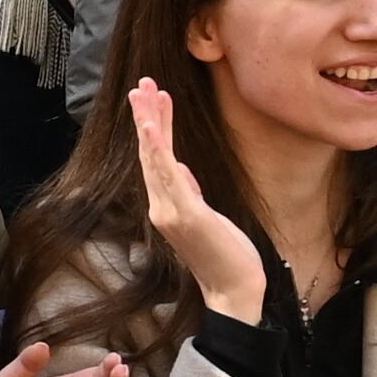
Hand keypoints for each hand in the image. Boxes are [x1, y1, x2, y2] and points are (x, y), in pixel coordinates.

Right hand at [129, 80, 264, 326]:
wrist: (234, 293)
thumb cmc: (226, 258)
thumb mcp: (209, 217)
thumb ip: (191, 193)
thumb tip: (182, 170)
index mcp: (168, 207)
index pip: (157, 160)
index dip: (155, 128)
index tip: (155, 98)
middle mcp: (162, 207)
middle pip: (149, 154)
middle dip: (146, 117)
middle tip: (141, 84)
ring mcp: (171, 211)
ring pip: (154, 159)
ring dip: (149, 123)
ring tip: (143, 94)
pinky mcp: (186, 214)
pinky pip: (168, 176)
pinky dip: (157, 150)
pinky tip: (152, 128)